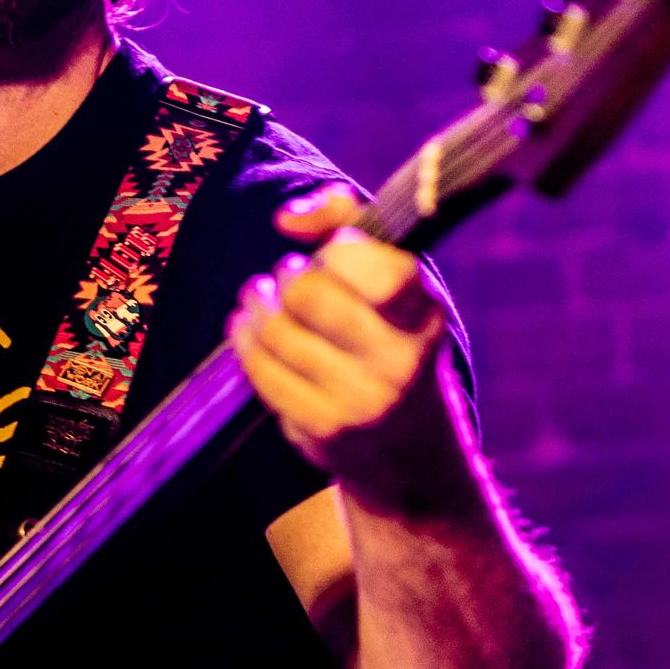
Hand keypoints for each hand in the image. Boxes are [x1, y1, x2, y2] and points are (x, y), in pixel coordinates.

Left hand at [228, 182, 447, 493]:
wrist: (409, 449)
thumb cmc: (391, 338)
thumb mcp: (394, 279)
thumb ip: (348, 220)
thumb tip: (287, 219)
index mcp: (425, 314)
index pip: (377, 265)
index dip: (340, 249)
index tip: (331, 254)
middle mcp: (401, 361)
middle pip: (309, 294)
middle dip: (288, 277)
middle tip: (288, 278)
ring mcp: (362, 401)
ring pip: (277, 331)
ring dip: (257, 306)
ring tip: (259, 299)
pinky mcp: (324, 430)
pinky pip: (262, 369)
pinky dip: (244, 340)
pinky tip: (246, 327)